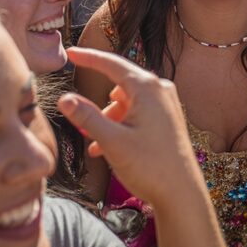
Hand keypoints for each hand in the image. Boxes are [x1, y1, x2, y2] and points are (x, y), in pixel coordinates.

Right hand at [58, 47, 203, 206]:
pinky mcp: (167, 119)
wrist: (182, 194)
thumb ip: (86, 117)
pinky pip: (137, 114)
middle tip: (81, 125)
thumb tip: (64, 98)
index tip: (70, 53)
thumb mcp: (112, 140)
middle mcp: (159, 90)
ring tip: (96, 145)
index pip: (111, 63)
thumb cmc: (150, 166)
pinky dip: (120, 126)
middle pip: (118, 85)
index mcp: (147, 88)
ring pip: (126, 103)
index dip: (88, 57)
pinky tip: (106, 148)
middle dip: (97, 105)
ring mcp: (166, 104)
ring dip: (108, 120)